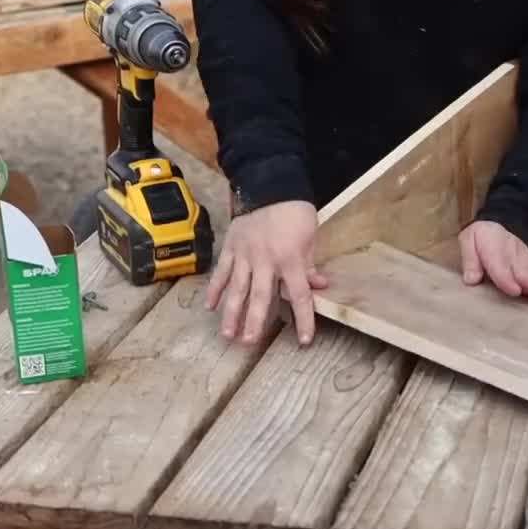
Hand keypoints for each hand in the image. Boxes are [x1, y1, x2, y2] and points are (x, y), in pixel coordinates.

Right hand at [205, 200, 327, 344]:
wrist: (270, 185)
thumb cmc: (295, 212)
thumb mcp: (310, 237)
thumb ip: (310, 264)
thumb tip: (318, 286)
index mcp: (290, 259)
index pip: (299, 295)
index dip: (303, 319)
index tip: (304, 340)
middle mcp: (266, 260)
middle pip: (260, 296)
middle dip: (255, 321)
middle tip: (249, 342)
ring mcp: (245, 255)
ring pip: (237, 288)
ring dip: (231, 312)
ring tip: (227, 333)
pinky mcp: (230, 247)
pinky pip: (222, 271)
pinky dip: (215, 288)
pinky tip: (209, 306)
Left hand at [459, 221, 527, 307]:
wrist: (500, 225)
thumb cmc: (483, 238)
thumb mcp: (469, 240)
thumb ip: (470, 259)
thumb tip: (471, 280)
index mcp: (495, 251)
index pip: (501, 267)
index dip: (507, 278)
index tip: (514, 290)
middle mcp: (516, 259)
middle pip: (525, 273)